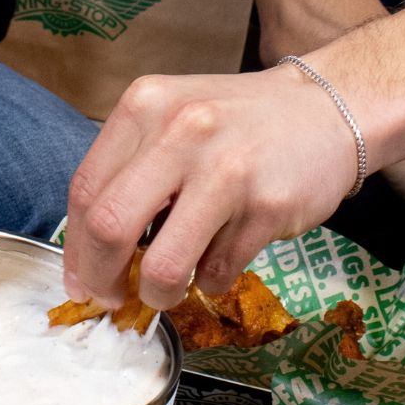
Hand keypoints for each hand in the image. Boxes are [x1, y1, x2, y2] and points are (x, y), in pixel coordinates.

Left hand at [63, 66, 358, 309]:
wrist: (328, 110)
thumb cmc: (238, 124)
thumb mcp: (172, 119)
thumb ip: (129, 172)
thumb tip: (89, 256)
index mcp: (146, 106)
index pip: (85, 191)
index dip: (76, 249)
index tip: (81, 279)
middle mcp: (181, 131)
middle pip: (109, 227)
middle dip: (102, 279)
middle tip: (111, 298)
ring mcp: (226, 170)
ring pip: (163, 264)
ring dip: (158, 293)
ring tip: (167, 290)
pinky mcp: (266, 207)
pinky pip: (215, 272)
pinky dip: (209, 282)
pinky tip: (219, 260)